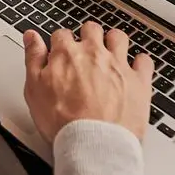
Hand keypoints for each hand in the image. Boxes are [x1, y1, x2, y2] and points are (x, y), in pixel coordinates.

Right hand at [23, 21, 153, 143]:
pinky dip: (139, 63)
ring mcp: (118, 66)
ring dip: (113, 42)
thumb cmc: (63, 122)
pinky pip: (144, 61)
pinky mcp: (139, 81)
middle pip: (91, 29)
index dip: (60, 43)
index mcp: (68, 54)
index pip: (62, 34)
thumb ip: (33, 58)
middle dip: (87, 36)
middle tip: (85, 50)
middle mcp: (94, 54)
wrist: (93, 144)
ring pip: (118, 37)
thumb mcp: (34, 89)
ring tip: (110, 54)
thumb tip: (31, 37)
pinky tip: (134, 70)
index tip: (61, 52)